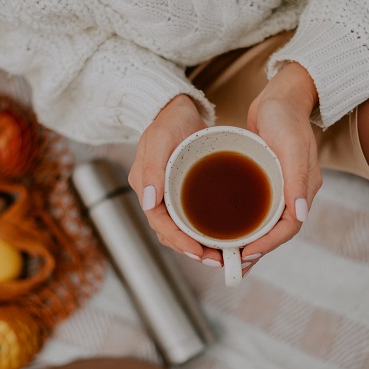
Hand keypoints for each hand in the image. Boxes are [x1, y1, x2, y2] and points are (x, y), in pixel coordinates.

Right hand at [128, 94, 223, 265]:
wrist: (177, 108)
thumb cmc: (168, 120)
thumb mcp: (161, 139)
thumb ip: (152, 168)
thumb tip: (151, 201)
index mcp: (146, 188)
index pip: (160, 224)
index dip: (179, 241)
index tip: (199, 252)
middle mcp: (156, 196)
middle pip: (171, 233)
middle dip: (193, 250)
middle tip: (218, 260)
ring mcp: (169, 196)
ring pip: (182, 230)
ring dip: (199, 245)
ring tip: (223, 255)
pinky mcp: (184, 192)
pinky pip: (192, 218)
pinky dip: (204, 230)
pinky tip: (222, 236)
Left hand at [241, 62, 322, 273]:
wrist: (281, 95)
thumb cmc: (286, 116)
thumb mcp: (290, 145)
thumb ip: (296, 179)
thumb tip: (299, 214)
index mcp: (304, 188)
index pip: (289, 227)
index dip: (268, 244)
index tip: (246, 253)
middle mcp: (294, 192)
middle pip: (276, 231)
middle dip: (257, 249)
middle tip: (232, 263)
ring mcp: (281, 186)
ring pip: (266, 223)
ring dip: (249, 239)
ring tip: (227, 252)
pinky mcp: (267, 179)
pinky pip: (257, 207)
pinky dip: (245, 221)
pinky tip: (226, 225)